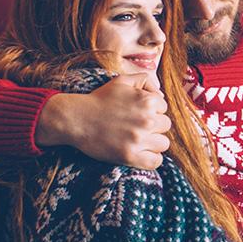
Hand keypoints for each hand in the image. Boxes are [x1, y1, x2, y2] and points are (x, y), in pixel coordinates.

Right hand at [36, 72, 171, 167]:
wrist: (77, 119)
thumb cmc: (99, 100)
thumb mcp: (122, 81)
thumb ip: (145, 80)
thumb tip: (161, 94)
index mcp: (147, 101)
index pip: (164, 108)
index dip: (152, 110)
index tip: (137, 114)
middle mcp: (146, 120)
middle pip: (165, 126)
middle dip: (154, 126)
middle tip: (137, 127)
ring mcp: (139, 139)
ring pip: (163, 144)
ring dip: (153, 142)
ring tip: (138, 140)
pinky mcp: (130, 156)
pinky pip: (156, 161)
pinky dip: (152, 159)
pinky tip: (142, 153)